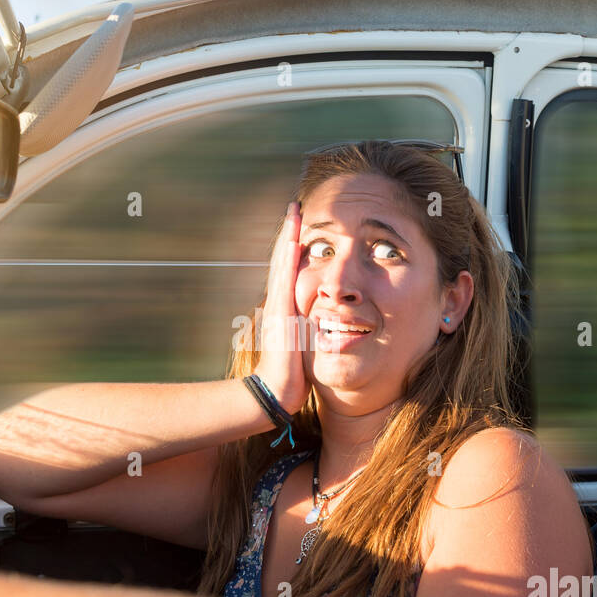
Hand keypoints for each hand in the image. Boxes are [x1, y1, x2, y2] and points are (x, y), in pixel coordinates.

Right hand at [254, 201, 310, 413]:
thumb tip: (320, 320)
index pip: (289, 269)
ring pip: (282, 264)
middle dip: (289, 232)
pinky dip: (287, 260)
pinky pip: (285, 280)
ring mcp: (276, 305)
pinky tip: (293, 241)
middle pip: (282, 259)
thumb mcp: (303, 343)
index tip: (301, 224)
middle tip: (295, 206)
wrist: (276, 391)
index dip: (294, 245)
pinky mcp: (280, 313)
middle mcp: (277, 301)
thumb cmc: (292, 373)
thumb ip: (308, 328)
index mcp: (283, 307)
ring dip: (287, 237)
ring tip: (294, 213)